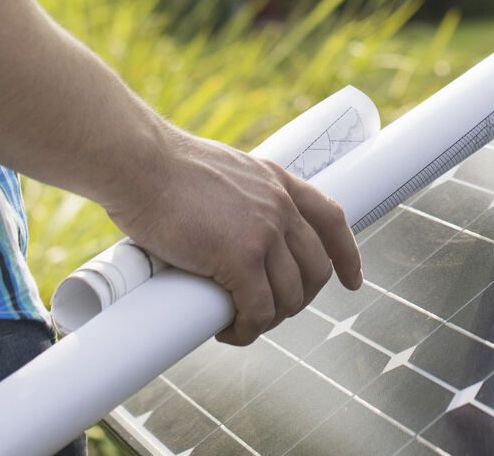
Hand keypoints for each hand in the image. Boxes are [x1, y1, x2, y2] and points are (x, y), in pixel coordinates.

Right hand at [109, 123, 364, 344]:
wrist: (140, 163)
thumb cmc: (163, 168)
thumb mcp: (223, 172)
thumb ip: (240, 198)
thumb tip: (229, 233)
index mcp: (278, 181)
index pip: (332, 219)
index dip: (347, 255)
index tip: (353, 280)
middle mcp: (280, 205)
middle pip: (316, 268)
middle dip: (298, 299)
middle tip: (267, 311)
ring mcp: (264, 231)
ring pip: (289, 295)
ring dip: (269, 318)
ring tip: (241, 322)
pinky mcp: (239, 257)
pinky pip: (258, 309)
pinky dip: (247, 329)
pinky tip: (228, 330)